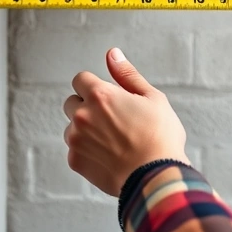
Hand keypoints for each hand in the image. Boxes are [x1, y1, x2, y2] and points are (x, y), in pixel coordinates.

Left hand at [62, 48, 188, 195]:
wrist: (156, 177)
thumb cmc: (160, 137)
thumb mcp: (152, 98)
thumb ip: (127, 75)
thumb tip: (112, 54)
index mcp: (100, 95)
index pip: (80, 79)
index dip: (94, 86)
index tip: (108, 97)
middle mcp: (82, 115)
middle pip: (71, 102)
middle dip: (87, 107)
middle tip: (113, 121)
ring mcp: (76, 139)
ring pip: (72, 128)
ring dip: (85, 130)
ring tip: (113, 142)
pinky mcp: (75, 161)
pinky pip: (75, 150)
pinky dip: (88, 151)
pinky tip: (110, 156)